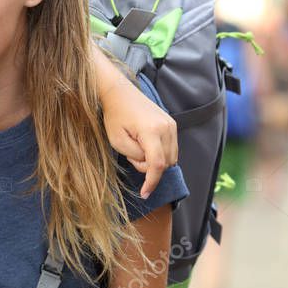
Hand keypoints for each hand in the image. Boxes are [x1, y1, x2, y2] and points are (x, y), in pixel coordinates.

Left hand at [101, 79, 177, 197]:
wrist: (120, 93)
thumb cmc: (114, 116)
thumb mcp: (117, 140)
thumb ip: (135, 156)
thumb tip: (149, 164)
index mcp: (152, 131)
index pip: (157, 165)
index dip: (152, 182)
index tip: (144, 194)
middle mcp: (167, 128)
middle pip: (165, 163)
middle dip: (148, 167)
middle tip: (131, 155)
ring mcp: (172, 125)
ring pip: (171, 158)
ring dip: (154, 161)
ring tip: (136, 147)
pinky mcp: (172, 124)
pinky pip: (171, 148)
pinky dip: (159, 153)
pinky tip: (145, 145)